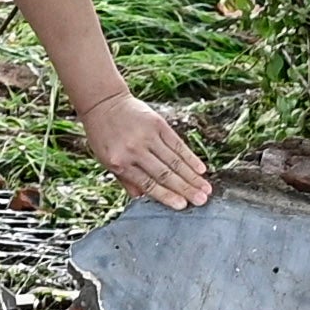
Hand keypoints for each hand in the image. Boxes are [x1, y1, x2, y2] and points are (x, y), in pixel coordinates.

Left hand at [82, 89, 212, 209]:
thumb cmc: (103, 135)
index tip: (182, 206)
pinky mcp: (157, 124)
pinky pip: (177, 144)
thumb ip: (125, 179)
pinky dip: (190, 157)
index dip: (167, 196)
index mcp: (119, 163)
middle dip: (185, 189)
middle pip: (165, 173)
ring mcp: (147, 136)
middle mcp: (134, 150)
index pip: (147, 183)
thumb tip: (143, 197)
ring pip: (174, 160)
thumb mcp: (106, 160)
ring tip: (205, 189)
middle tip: (201, 201)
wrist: (103, 103)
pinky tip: (201, 168)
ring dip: (192, 176)